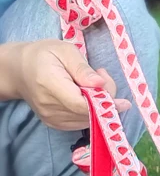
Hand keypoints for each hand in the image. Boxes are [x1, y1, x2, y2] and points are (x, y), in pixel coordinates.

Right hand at [3, 41, 130, 130]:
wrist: (19, 70)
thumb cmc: (44, 55)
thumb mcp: (64, 50)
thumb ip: (82, 68)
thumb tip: (100, 83)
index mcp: (50, 84)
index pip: (81, 104)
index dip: (105, 105)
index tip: (125, 102)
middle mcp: (49, 106)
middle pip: (88, 112)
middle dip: (106, 98)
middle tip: (102, 74)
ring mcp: (51, 118)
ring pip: (88, 119)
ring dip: (100, 105)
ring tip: (92, 81)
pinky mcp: (56, 124)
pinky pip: (82, 122)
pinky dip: (92, 111)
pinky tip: (88, 94)